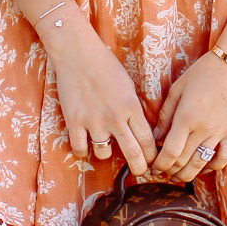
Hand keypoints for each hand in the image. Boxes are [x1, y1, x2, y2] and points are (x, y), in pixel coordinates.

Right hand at [47, 23, 155, 176]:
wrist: (77, 53)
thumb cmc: (106, 65)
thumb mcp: (129, 86)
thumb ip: (135, 109)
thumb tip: (142, 131)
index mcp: (132, 107)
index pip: (147, 140)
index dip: (152, 156)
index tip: (153, 162)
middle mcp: (115, 117)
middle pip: (132, 153)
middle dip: (139, 168)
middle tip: (140, 172)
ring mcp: (93, 121)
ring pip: (104, 154)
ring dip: (106, 153)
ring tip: (105, 145)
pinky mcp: (74, 122)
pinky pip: (80, 149)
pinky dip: (83, 151)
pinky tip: (86, 144)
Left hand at [151, 53, 226, 182]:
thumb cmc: (202, 73)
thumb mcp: (177, 89)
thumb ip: (165, 114)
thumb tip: (156, 137)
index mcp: (186, 117)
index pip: (170, 152)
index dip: (160, 164)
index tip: (154, 167)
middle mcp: (203, 129)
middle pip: (183, 161)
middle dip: (170, 171)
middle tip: (162, 172)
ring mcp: (220, 132)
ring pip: (201, 163)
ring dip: (187, 174)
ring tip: (178, 176)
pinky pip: (223, 158)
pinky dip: (212, 167)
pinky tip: (203, 168)